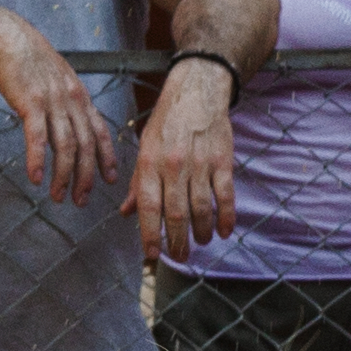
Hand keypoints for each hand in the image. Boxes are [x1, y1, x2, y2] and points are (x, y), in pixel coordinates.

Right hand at [0, 17, 128, 202]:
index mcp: (80, 97)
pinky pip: (37, 137)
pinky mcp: (31, 103)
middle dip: (85, 177)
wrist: (11, 39)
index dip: (107, 157)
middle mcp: (72, 101)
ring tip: (58, 196)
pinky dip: (38, 159)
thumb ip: (68, 102)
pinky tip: (35, 176)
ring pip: (65, 146)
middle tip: (81, 200)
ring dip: (63, 175)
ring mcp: (53, 102)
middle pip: (85, 145)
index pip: (100, 132)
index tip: (110, 179)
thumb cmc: (33, 61)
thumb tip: (72, 125)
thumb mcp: (60, 80)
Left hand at [128, 59, 239, 261]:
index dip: (149, 234)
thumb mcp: (144, 148)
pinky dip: (225, 217)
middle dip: (177, 241)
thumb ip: (137, 183)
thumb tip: (126, 212)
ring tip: (200, 242)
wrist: (196, 93)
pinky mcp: (222, 162)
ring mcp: (199, 164)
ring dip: (201, 232)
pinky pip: (225, 195)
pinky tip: (223, 231)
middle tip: (180, 257)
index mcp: (150, 164)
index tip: (152, 255)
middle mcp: (173, 166)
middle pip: (175, 214)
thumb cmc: (166, 123)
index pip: (148, 207)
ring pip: (200, 209)